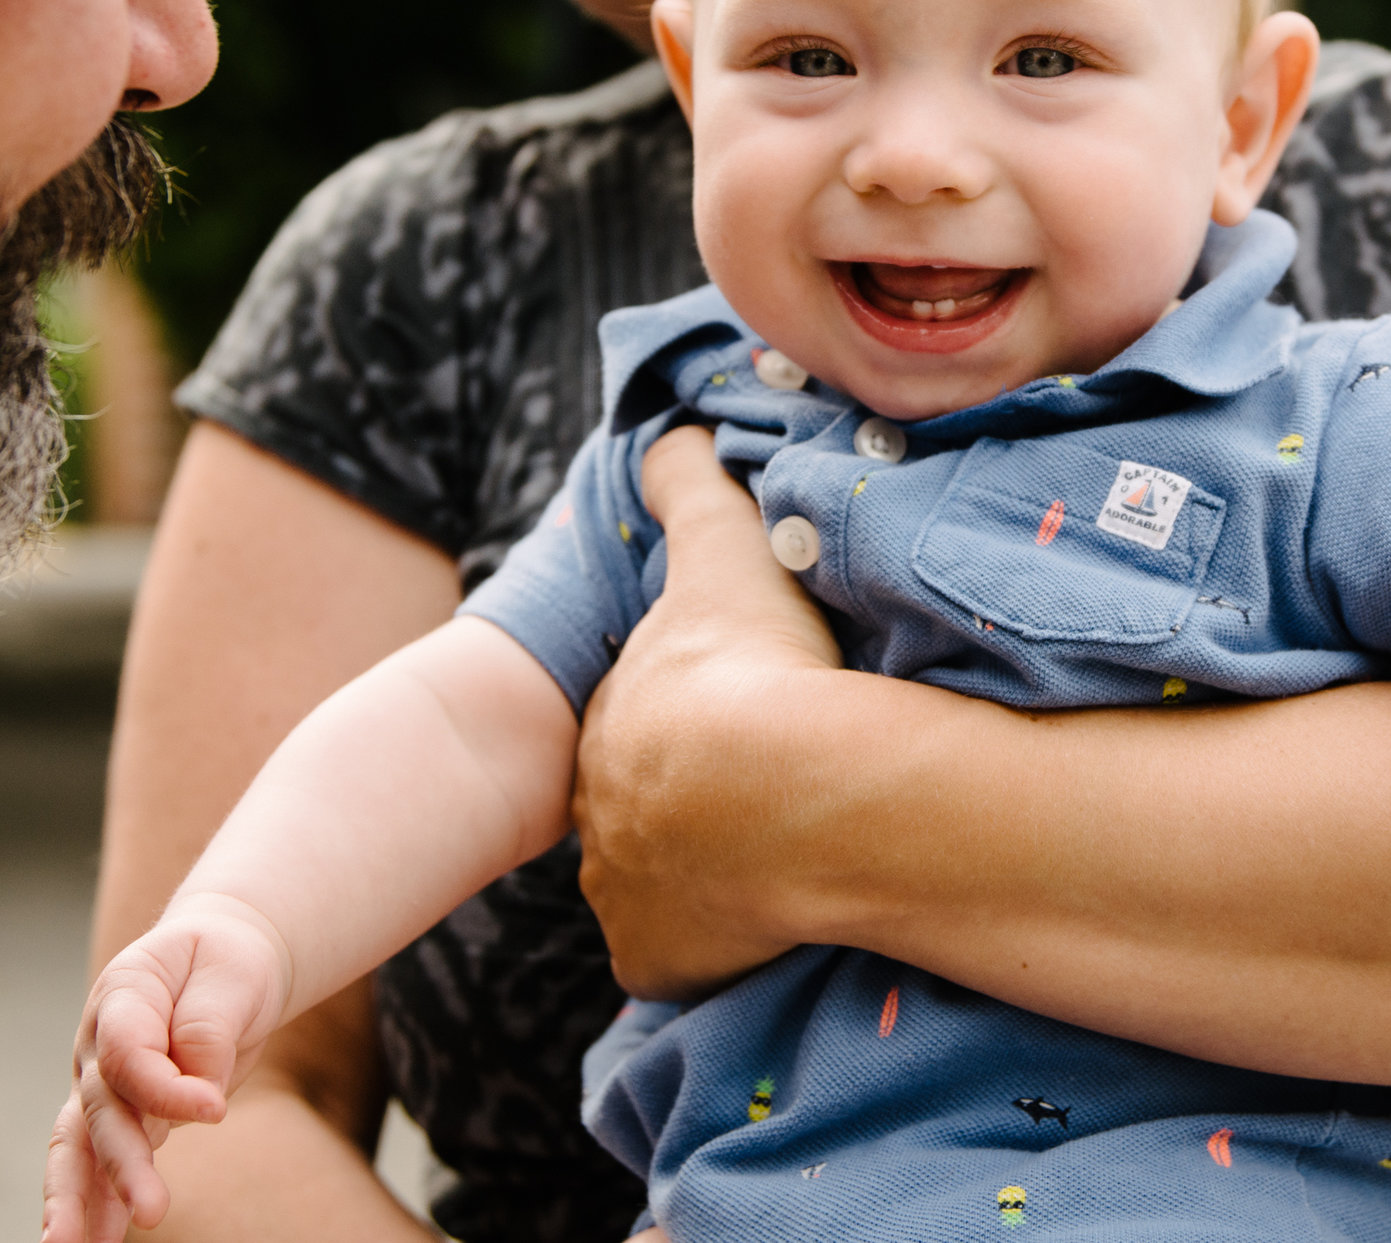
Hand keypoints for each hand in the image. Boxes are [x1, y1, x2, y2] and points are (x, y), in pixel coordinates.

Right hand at [42, 896, 291, 1242]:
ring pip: (81, 1147)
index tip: (215, 1111)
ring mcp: (103, 1085)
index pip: (127, 1051)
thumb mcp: (230, 975)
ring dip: (81, 1200)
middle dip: (120, 1164)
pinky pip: (100, 1167)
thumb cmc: (225, 963)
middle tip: (152, 1209)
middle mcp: (99, 1045)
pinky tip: (93, 1242)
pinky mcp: (122, 1117)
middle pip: (99, 1109)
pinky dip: (96, 1206)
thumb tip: (201, 1093)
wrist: (219, 962)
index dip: (164, 1088)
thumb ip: (208, 1028)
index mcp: (123, 995)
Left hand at [573, 426, 843, 998]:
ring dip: (711, 879)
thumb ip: (688, 483)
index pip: (647, 723)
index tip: (747, 722)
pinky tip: (770, 925)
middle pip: (651, 810)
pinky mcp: (659, 960)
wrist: (779, 786)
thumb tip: (665, 429)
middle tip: (776, 795)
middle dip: (699, 803)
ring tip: (785, 864)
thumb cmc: (751, 661)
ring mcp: (628, 894)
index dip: (696, 719)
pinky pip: (684, 959)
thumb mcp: (720, 546)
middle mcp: (604, 814)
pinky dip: (718, 947)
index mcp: (615, 721)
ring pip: (667, 886)